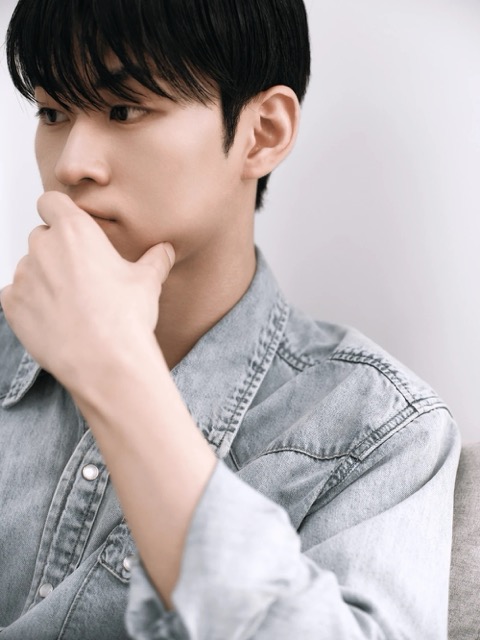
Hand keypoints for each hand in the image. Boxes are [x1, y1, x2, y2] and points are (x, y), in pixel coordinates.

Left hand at [0, 191, 174, 388]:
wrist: (104, 362)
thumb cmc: (126, 317)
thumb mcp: (148, 282)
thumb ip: (155, 259)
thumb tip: (166, 250)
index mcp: (75, 231)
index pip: (51, 201)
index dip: (60, 212)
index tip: (70, 227)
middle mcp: (43, 247)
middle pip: (42, 236)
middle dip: (57, 251)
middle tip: (81, 277)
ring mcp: (23, 276)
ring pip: (29, 267)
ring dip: (44, 278)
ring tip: (71, 304)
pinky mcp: (11, 305)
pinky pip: (15, 295)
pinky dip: (30, 302)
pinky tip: (55, 318)